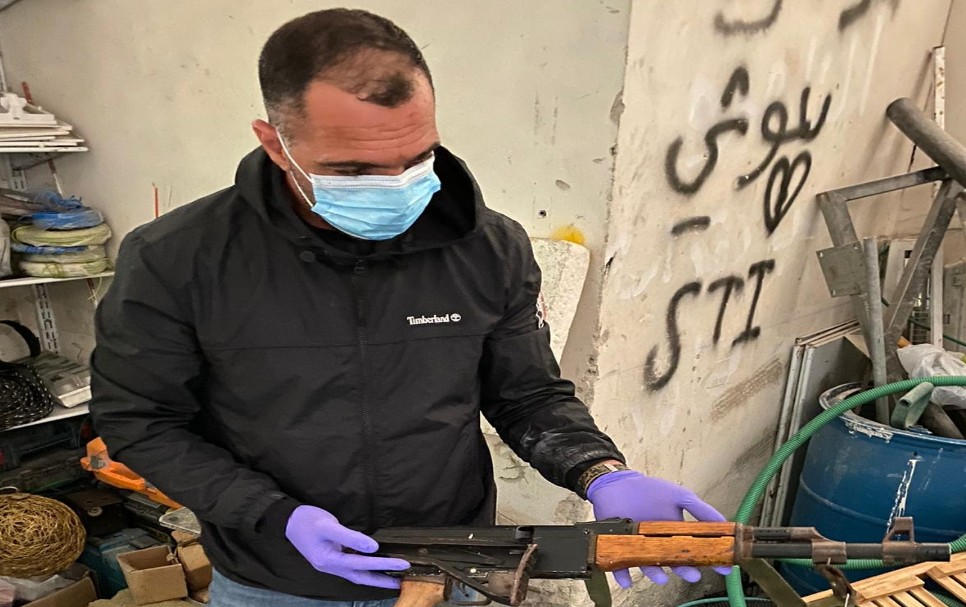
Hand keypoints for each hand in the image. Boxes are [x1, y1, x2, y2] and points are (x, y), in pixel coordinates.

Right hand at [285, 505, 409, 588]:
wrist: (288, 520)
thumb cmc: (307, 521)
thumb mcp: (328, 526)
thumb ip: (351, 537)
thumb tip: (374, 547)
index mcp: (329, 560)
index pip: (362, 564)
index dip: (383, 565)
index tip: (402, 564)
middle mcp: (331, 567)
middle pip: (361, 577)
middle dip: (381, 580)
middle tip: (401, 582)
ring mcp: (331, 564)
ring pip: (357, 574)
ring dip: (374, 576)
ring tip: (393, 578)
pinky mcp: (332, 558)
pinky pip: (352, 566)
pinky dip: (365, 568)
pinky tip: (375, 565)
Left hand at [587, 470, 732, 586]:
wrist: (617, 483)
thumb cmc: (649, 489)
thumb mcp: (680, 496)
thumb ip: (700, 509)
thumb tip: (725, 522)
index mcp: (673, 533)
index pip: (693, 550)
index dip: (709, 560)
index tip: (724, 570)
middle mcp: (657, 543)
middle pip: (673, 562)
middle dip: (683, 571)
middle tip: (692, 575)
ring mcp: (638, 547)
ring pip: (648, 566)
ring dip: (655, 574)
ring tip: (661, 577)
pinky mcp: (618, 548)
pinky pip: (620, 566)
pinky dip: (623, 575)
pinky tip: (628, 581)